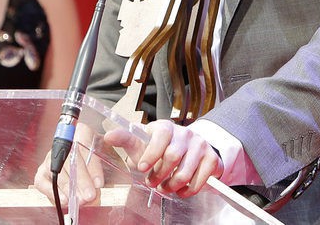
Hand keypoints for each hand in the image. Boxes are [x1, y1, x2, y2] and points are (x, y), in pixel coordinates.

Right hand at [32, 123, 104, 208]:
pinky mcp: (41, 172)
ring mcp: (50, 157)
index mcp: (80, 131)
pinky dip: (53, 193)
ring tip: (80, 201)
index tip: (99, 183)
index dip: (92, 167)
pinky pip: (43, 183)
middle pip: (70, 161)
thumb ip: (101, 165)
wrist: (83, 159)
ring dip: (69, 189)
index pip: (85, 148)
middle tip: (90, 196)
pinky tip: (65, 200)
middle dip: (81, 181)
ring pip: (57, 172)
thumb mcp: (104, 153)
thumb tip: (97, 184)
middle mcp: (62, 143)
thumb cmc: (95, 155)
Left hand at [103, 120, 223, 198]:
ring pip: (185, 172)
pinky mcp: (211, 159)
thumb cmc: (159, 148)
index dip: (152, 153)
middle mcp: (185, 133)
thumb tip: (108, 136)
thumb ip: (125, 138)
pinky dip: (187, 191)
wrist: (188, 151)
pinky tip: (180, 190)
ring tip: (165, 188)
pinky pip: (199, 180)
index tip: (142, 168)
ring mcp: (200, 145)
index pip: (161, 135)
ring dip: (171, 186)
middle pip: (172, 156)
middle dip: (159, 175)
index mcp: (166, 127)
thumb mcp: (142, 143)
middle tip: (152, 183)